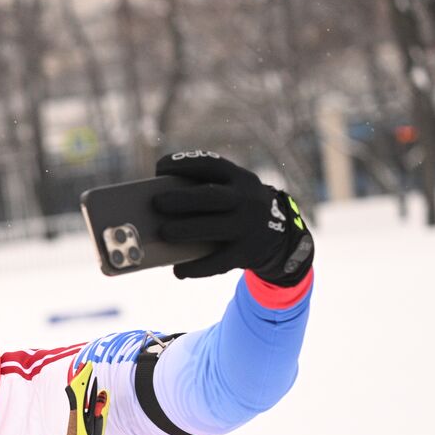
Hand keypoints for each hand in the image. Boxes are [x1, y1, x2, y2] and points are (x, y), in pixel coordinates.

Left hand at [152, 151, 313, 285]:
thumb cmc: (236, 210)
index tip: (159, 168)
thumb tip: (157, 205)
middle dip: (182, 199)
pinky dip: (197, 267)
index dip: (184, 164)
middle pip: (211, 196)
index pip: (210, 164)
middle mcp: (247, 199)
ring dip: (186, 230)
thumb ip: (204, 191)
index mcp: (239, 178)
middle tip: (157, 203)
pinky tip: (179, 270)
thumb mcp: (231, 192)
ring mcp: (249, 226)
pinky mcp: (247, 252)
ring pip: (214, 227)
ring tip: (163, 233)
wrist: (278, 237)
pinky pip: (219, 261)